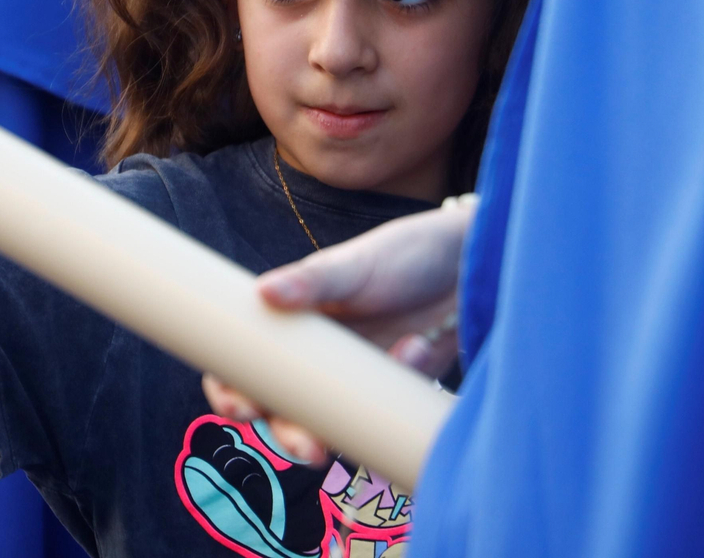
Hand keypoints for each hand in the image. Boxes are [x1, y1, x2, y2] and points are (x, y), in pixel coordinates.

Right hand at [202, 201, 474, 464]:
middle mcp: (320, 359)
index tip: (241, 407)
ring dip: (339, 434)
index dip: (232, 393)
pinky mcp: (396, 391)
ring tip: (358, 422)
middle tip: (310, 449)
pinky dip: (398, 388)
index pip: (246, 366)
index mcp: (294, 325)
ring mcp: (358, 379)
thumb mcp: (355, 264)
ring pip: (332, 424)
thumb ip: (311, 280)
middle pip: (286, 412)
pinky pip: (386, 412)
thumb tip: (262, 292)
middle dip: (290, 437)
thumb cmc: (404, 254)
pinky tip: (417, 346)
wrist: (471, 263)